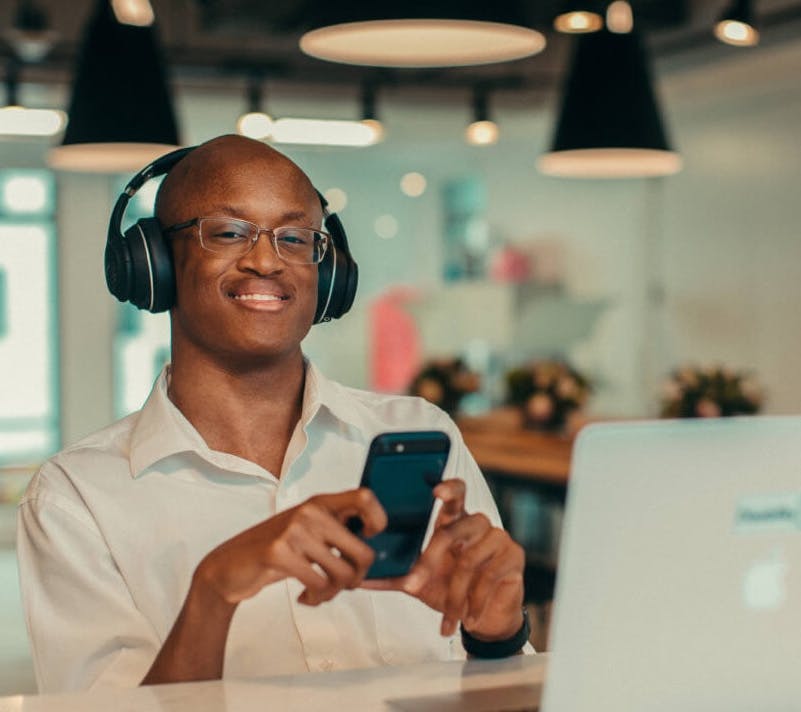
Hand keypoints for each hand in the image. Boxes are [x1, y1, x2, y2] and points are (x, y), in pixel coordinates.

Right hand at [195, 488, 386, 606]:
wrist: (229, 566)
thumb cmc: (277, 550)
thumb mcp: (307, 530)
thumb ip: (336, 530)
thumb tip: (374, 547)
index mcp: (321, 502)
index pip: (365, 497)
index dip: (378, 520)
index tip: (369, 538)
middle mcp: (310, 511)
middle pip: (364, 551)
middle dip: (358, 578)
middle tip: (344, 584)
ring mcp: (294, 530)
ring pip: (343, 574)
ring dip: (335, 593)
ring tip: (321, 594)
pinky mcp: (279, 552)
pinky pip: (319, 585)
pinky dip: (318, 599)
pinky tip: (306, 597)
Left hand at [363, 479, 524, 641]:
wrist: (485, 619)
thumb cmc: (451, 592)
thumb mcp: (419, 583)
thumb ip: (394, 576)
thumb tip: (359, 578)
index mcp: (454, 522)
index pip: (455, 494)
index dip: (448, 488)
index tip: (435, 490)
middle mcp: (477, 524)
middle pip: (453, 530)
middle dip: (430, 561)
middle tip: (414, 584)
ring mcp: (498, 538)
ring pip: (469, 560)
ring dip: (454, 594)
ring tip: (447, 616)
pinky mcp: (513, 556)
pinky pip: (489, 576)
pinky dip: (475, 601)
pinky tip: (467, 617)